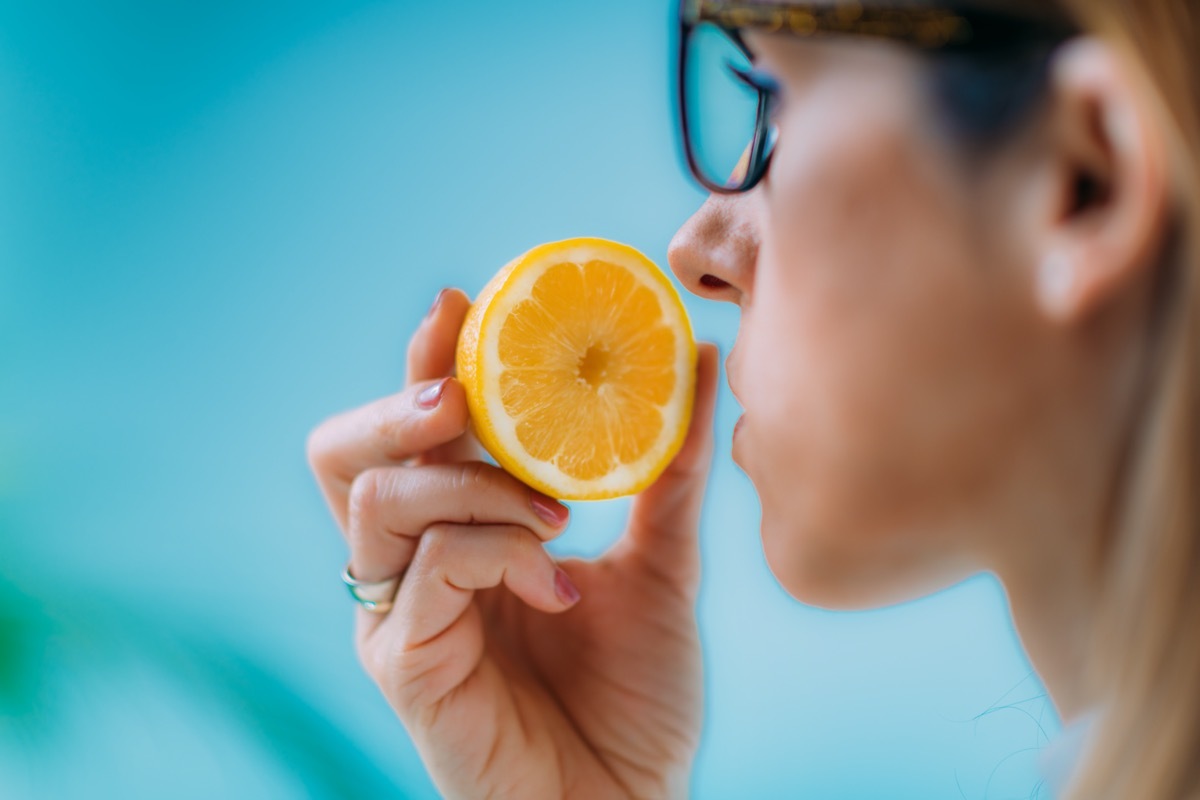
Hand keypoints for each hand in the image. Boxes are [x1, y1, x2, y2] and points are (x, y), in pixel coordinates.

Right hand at [307, 288, 719, 798]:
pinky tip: (560, 581)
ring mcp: (397, 615)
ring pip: (378, 498)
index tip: (459, 301)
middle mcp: (409, 568)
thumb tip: (694, 356)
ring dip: (472, 480)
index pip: (408, 432)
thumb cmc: (634, 697)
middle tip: (466, 393)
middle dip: (400, 402)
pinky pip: (428, 567)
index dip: (418, 361)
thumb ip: (667, 471)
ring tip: (552, 509)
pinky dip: (498, 549)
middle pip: (343, 453)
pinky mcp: (401, 663)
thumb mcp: (661, 564)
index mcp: (456, 535)